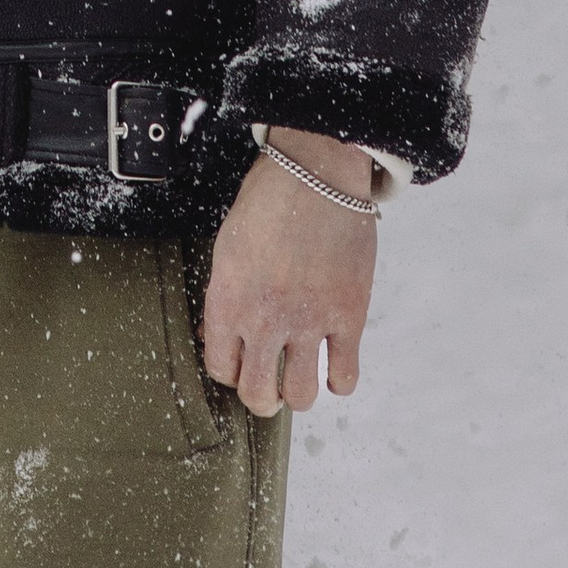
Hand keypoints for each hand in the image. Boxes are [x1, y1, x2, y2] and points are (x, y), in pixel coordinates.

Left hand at [200, 129, 376, 413]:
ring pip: (301, 396)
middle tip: (269, 382)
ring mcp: (309, 321)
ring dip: (298, 391)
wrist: (316, 171)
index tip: (240, 362)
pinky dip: (339, 379)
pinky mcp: (348, 316)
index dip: (231, 370)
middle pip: (258, 395)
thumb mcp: (228, 246)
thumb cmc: (268, 200)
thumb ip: (226, 296)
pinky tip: (333, 365)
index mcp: (228, 299)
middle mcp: (265, 318)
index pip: (221, 368)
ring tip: (299, 374)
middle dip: (262, 396)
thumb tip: (220, 336)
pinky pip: (344, 376)